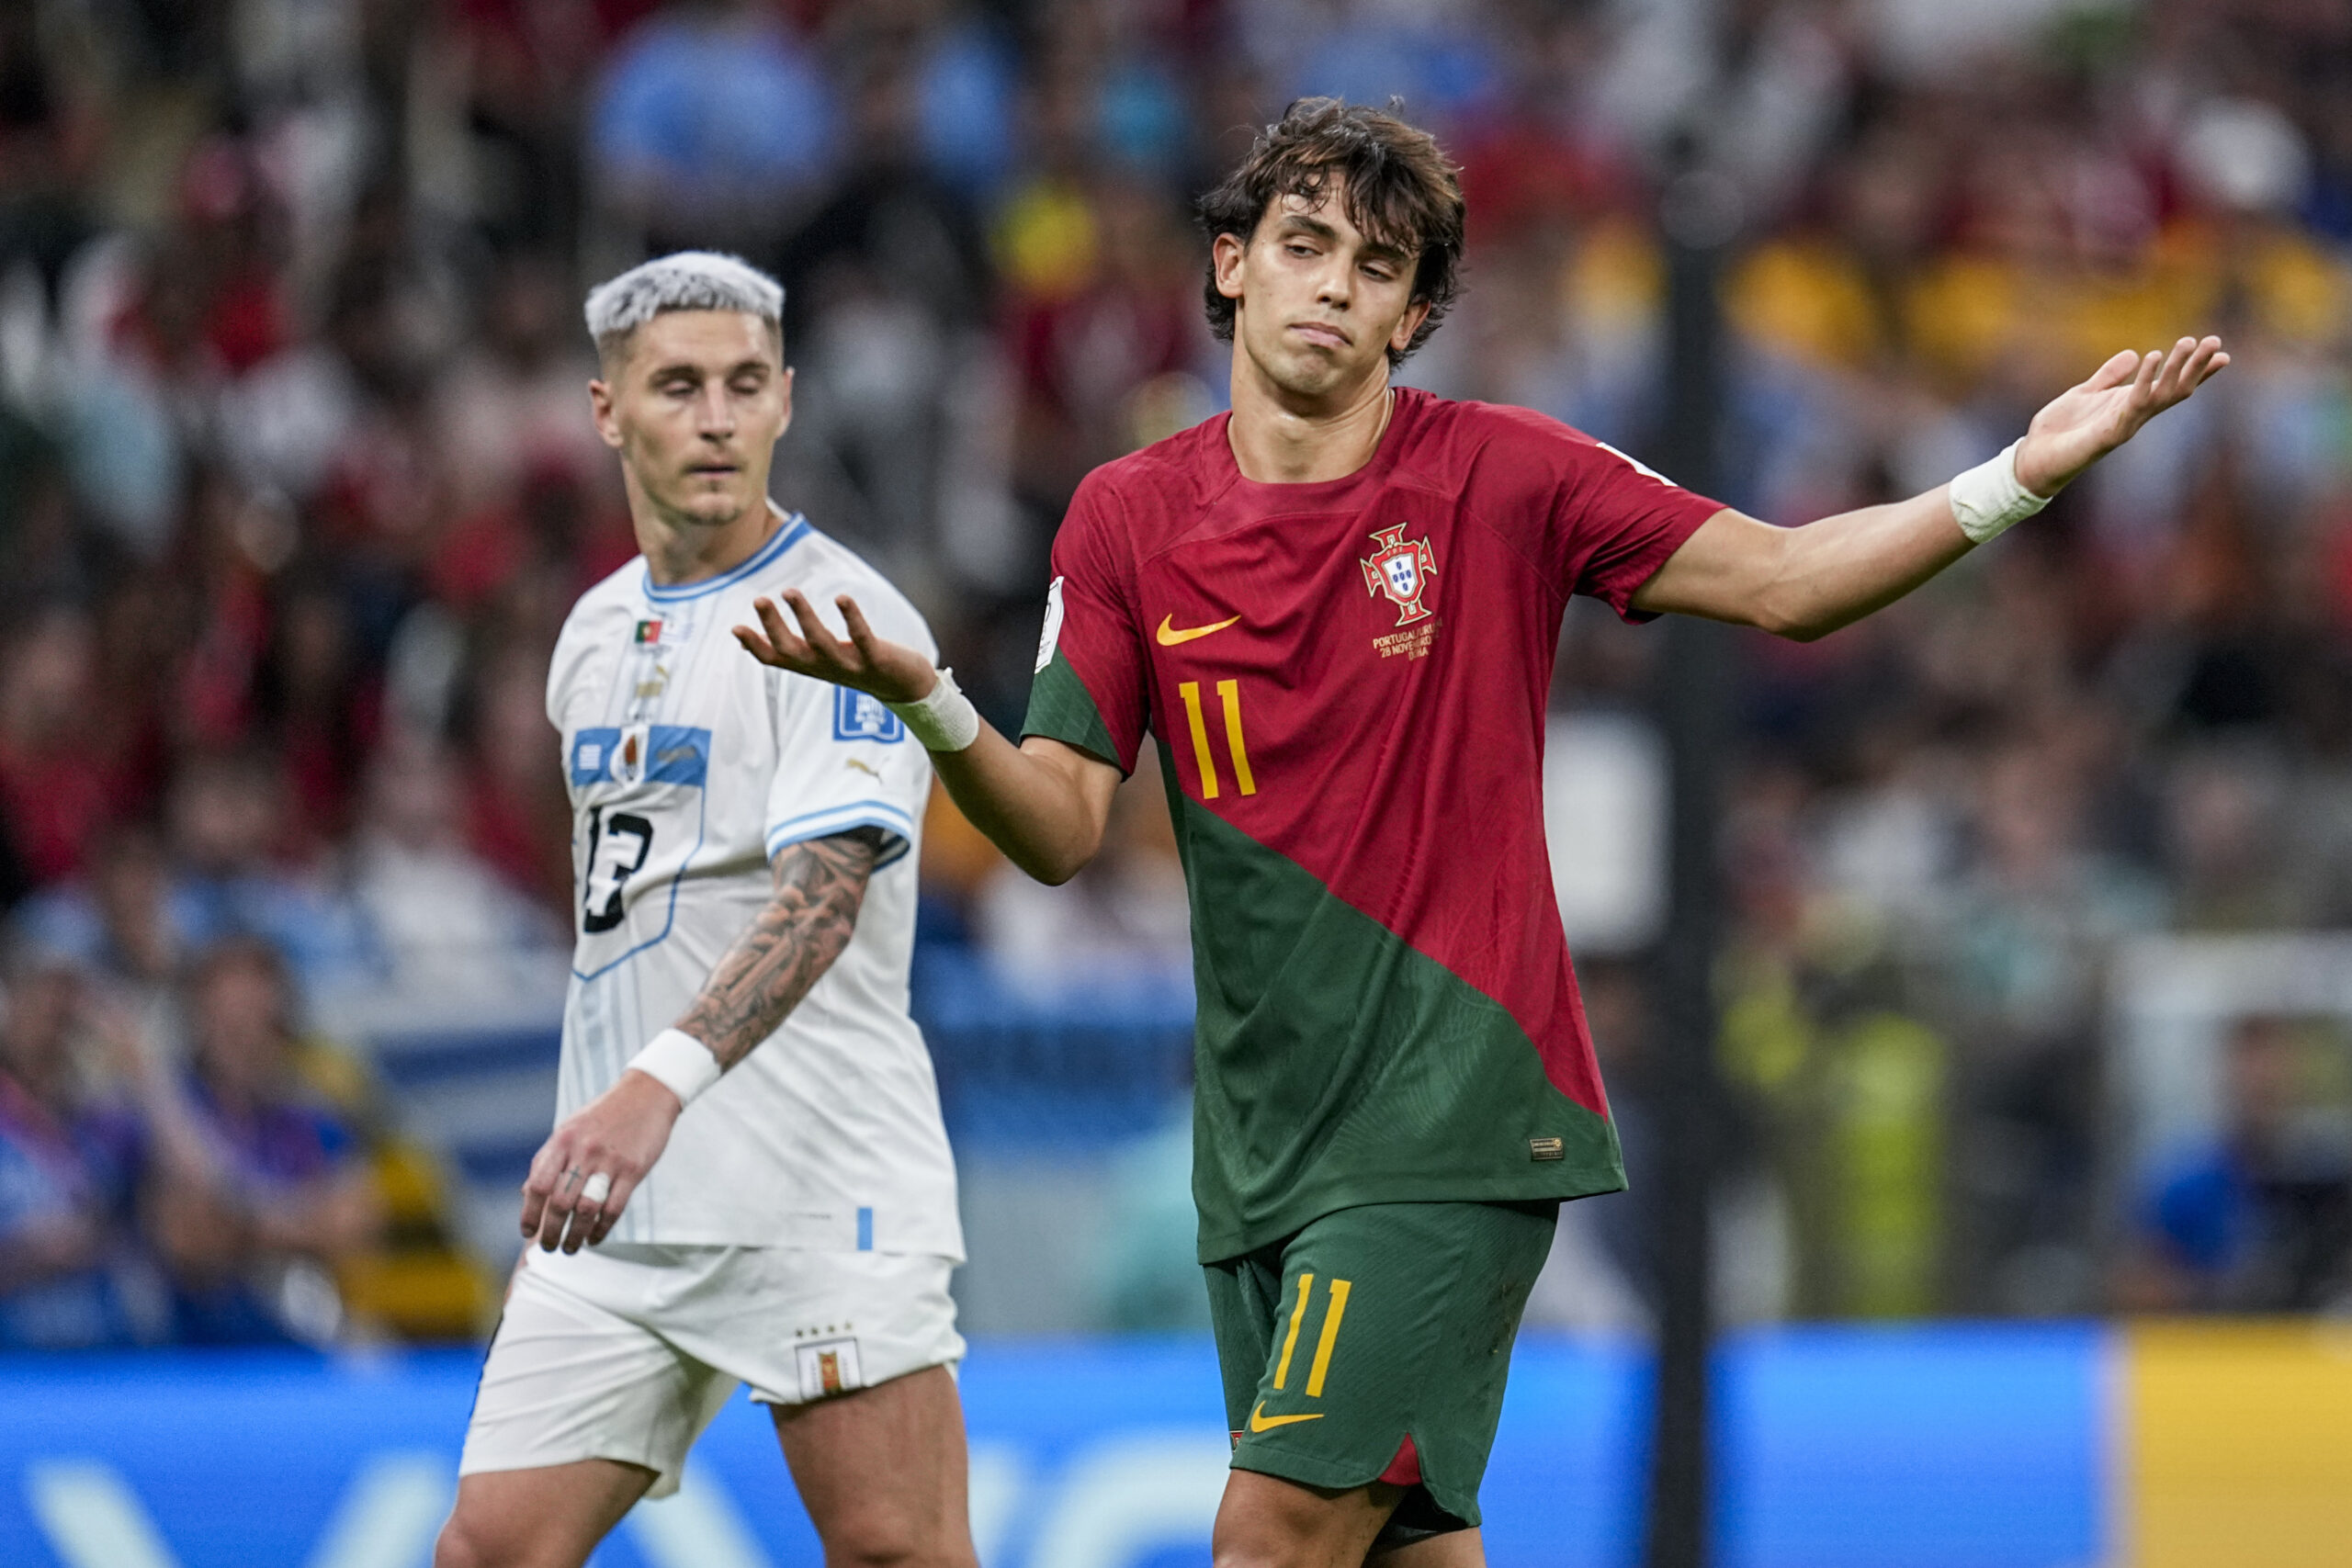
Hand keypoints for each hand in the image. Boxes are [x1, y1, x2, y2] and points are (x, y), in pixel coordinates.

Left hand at [519, 1070, 680, 1252]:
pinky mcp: (634, 1169)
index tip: (528, 1232)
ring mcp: (610, 1161)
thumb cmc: (603, 1115)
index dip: (530, 1213)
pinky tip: (595, 1237)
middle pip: (561, 1202)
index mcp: (563, 1140)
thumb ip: (548, 1159)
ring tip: (571, 1248)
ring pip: (586, 1210)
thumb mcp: (569, 1130)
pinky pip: (614, 1208)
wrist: (647, 1093)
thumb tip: (526, 1194)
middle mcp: (583, 1151)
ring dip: (575, 1236)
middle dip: (551, 1232)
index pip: (538, 1184)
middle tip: (550, 1247)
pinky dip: (602, 1229)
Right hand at [734, 590, 936, 703]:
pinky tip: (842, 597)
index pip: (775, 659)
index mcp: (810, 665)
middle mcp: (824, 668)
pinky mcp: (876, 659)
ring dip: (804, 617)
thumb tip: (747, 641)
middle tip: (758, 599)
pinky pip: (862, 638)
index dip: (755, 645)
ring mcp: (850, 665)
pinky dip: (851, 618)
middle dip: (773, 626)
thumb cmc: (856, 665)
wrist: (904, 686)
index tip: (735, 627)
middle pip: (791, 650)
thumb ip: (792, 648)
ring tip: (789, 591)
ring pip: (821, 643)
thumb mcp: (819, 659)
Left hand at [2015, 335, 2228, 496]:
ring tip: (2188, 342)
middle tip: (2215, 341)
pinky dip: (2143, 381)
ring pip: (2159, 395)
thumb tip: (2133, 354)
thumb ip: (2108, 376)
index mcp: (2129, 404)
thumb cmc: (2059, 430)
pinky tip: (2151, 357)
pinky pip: (2131, 405)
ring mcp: (2123, 425)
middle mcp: (2132, 415)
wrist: (2033, 458)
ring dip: (2176, 369)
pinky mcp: (2107, 434)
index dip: (2195, 372)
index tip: (2221, 353)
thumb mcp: (2085, 393)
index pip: (2170, 385)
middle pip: (2174, 390)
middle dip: (2195, 367)